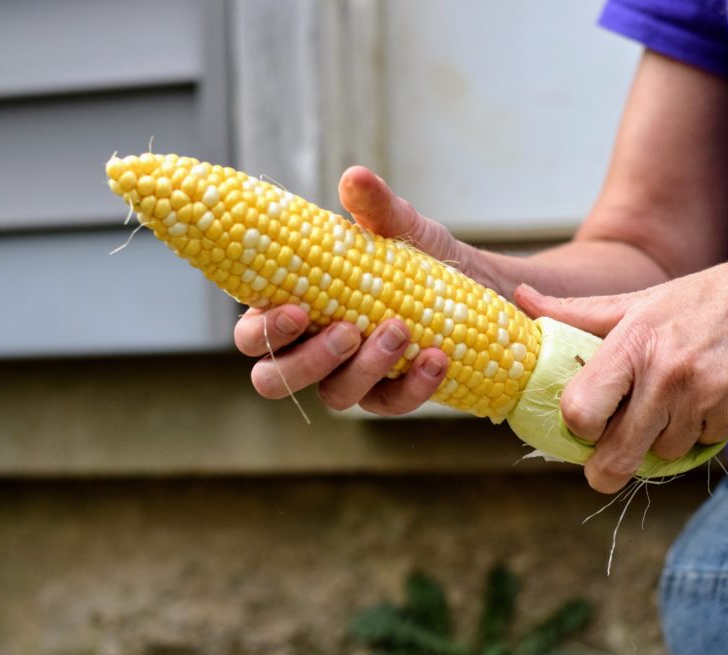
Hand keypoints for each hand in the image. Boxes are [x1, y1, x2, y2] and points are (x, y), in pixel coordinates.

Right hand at [234, 167, 489, 414]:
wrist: (474, 285)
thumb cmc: (414, 255)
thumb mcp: (398, 227)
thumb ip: (374, 207)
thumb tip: (356, 177)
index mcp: (293, 310)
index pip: (252, 336)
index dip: (265, 332)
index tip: (298, 311)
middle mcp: (311, 350)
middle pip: (275, 380)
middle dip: (308, 361)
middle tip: (348, 330)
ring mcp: (350, 378)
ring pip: (335, 396)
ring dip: (366, 368)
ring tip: (402, 329)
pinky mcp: (390, 395)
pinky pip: (391, 404)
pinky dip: (414, 386)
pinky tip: (437, 356)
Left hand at [515, 242, 727, 492]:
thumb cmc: (705, 299)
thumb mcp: (640, 301)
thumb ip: (577, 313)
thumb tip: (520, 300)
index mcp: (633, 342)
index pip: (580, 412)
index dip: (577, 426)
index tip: (584, 421)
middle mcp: (666, 373)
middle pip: (615, 456)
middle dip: (607, 464)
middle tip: (608, 454)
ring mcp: (704, 398)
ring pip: (659, 457)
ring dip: (659, 443)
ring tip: (672, 403)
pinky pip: (698, 449)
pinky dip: (697, 435)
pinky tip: (706, 401)